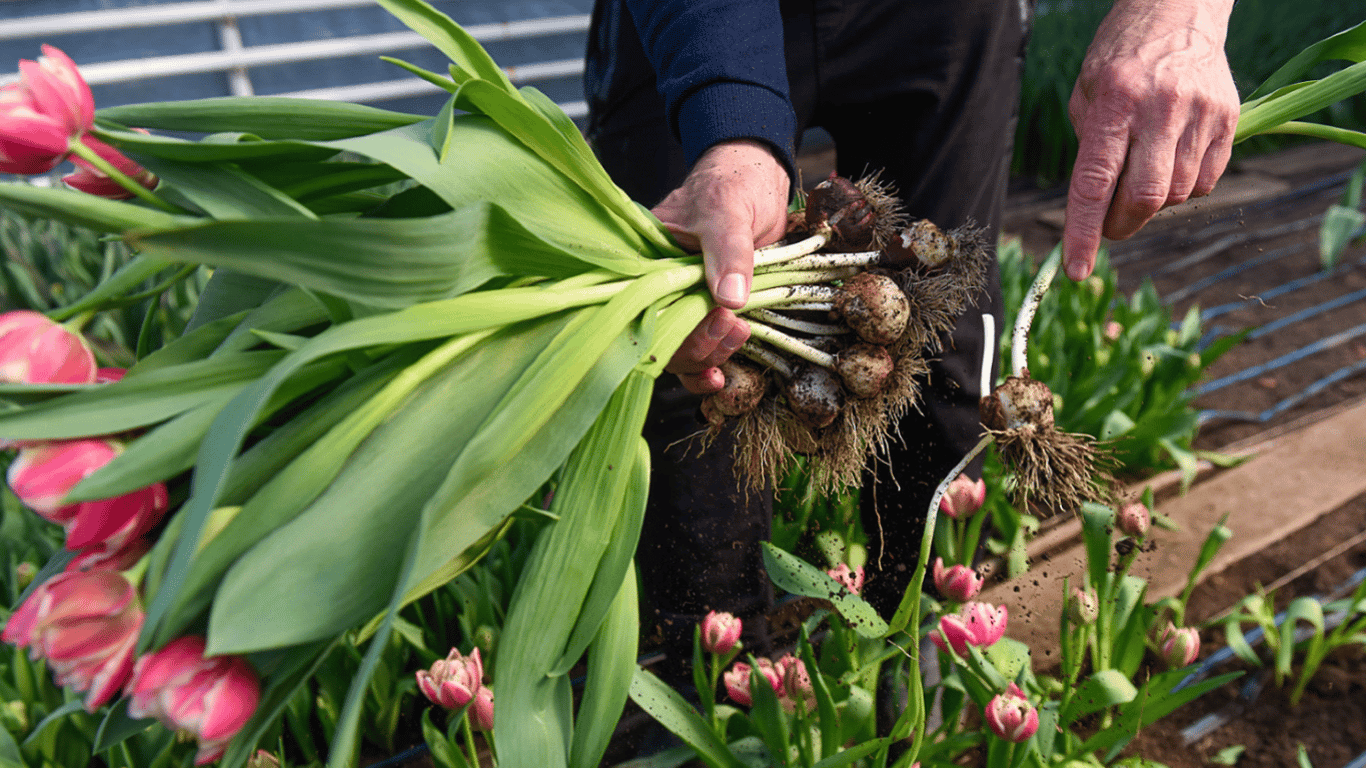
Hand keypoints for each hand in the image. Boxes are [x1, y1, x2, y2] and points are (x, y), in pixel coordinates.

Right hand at [653, 139, 790, 393]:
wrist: (760, 183)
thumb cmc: (734, 186)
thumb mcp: (728, 211)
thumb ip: (728, 251)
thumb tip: (728, 297)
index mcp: (646, 260)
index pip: (638, 307)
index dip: (669, 328)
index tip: (714, 319)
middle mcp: (658, 285)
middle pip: (659, 337)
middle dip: (696, 344)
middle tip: (732, 324)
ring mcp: (683, 301)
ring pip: (679, 351)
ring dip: (709, 354)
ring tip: (739, 333)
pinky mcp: (707, 313)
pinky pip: (697, 351)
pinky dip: (708, 367)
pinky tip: (720, 376)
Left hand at [1063, 0, 1239, 280]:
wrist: (1179, 8)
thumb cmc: (1121, 57)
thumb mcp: (1086, 92)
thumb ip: (1089, 149)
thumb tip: (1094, 208)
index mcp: (1115, 101)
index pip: (1095, 182)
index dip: (1084, 233)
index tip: (1076, 270)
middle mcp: (1161, 108)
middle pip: (1144, 198)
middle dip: (1121, 225)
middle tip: (1109, 225)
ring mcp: (1200, 113)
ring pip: (1176, 195)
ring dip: (1153, 204)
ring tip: (1140, 174)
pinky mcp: (1229, 119)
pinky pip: (1205, 182)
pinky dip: (1183, 188)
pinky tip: (1170, 161)